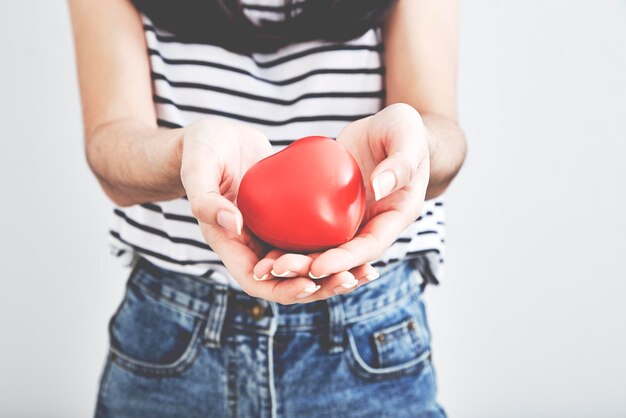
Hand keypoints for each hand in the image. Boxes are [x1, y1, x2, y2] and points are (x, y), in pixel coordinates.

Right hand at [181, 119, 374, 303]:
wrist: (217, 137)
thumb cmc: (200, 150)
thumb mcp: (198, 169)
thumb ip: (206, 198)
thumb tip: (235, 225)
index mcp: (230, 245)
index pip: (258, 282)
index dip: (284, 290)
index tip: (311, 283)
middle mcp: (253, 246)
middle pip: (290, 281)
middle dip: (322, 287)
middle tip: (353, 278)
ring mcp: (272, 233)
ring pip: (307, 263)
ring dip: (335, 272)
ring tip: (368, 270)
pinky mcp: (288, 218)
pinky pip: (314, 237)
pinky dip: (335, 244)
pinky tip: (362, 239)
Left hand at [256, 103, 429, 279]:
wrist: (388, 129)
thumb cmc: (405, 130)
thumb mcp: (407, 136)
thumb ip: (400, 162)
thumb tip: (380, 188)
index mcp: (397, 216)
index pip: (370, 247)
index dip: (344, 261)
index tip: (317, 268)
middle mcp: (374, 224)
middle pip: (342, 256)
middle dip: (312, 267)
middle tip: (280, 269)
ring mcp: (352, 218)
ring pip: (324, 246)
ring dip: (298, 259)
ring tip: (267, 266)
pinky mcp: (332, 208)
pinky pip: (312, 225)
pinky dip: (292, 237)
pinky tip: (265, 243)